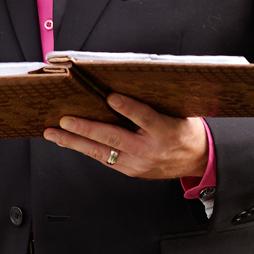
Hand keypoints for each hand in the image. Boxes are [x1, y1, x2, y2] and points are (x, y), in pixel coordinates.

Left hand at [43, 92, 208, 179]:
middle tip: (65, 121)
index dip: (128, 108)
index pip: (145, 117)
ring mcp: (139, 164)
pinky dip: (85, 149)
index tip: (111, 97)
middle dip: (87, 129)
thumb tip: (125, 82)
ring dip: (75, 143)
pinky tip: (69, 142)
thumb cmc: (186, 131)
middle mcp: (150, 150)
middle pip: (115, 139)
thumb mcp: (179, 112)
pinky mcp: (131, 171)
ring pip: (102, 153)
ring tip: (54, 133)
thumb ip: (154, 101)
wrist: (198, 160)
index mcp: (166, 131)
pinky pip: (105, 159)